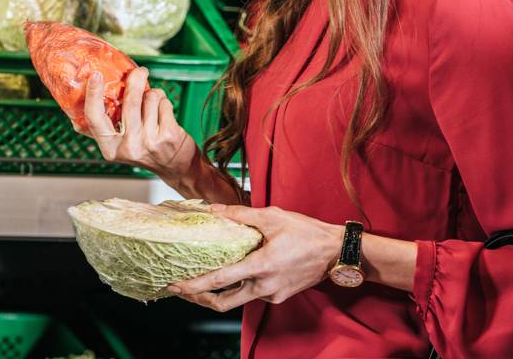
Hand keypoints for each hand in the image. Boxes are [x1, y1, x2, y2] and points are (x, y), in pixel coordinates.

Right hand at [78, 66, 197, 180]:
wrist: (175, 167)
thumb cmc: (144, 151)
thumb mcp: (118, 147)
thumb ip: (101, 131)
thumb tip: (73, 117)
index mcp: (110, 148)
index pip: (95, 118)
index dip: (93, 94)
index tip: (96, 75)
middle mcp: (128, 147)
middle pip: (129, 102)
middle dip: (135, 80)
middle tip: (140, 71)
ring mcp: (149, 141)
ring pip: (150, 98)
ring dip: (153, 95)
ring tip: (153, 105)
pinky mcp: (168, 135)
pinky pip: (164, 103)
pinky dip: (165, 102)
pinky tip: (163, 113)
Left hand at [167, 204, 342, 310]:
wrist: (336, 252)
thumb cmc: (308, 232)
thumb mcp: (273, 217)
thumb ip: (240, 215)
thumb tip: (213, 210)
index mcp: (261, 266)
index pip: (220, 281)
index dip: (195, 286)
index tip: (176, 286)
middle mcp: (265, 285)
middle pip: (223, 303)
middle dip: (199, 298)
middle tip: (182, 289)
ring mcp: (272, 293)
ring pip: (238, 299)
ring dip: (219, 293)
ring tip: (202, 280)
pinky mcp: (279, 295)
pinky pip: (252, 294)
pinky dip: (239, 286)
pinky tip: (234, 273)